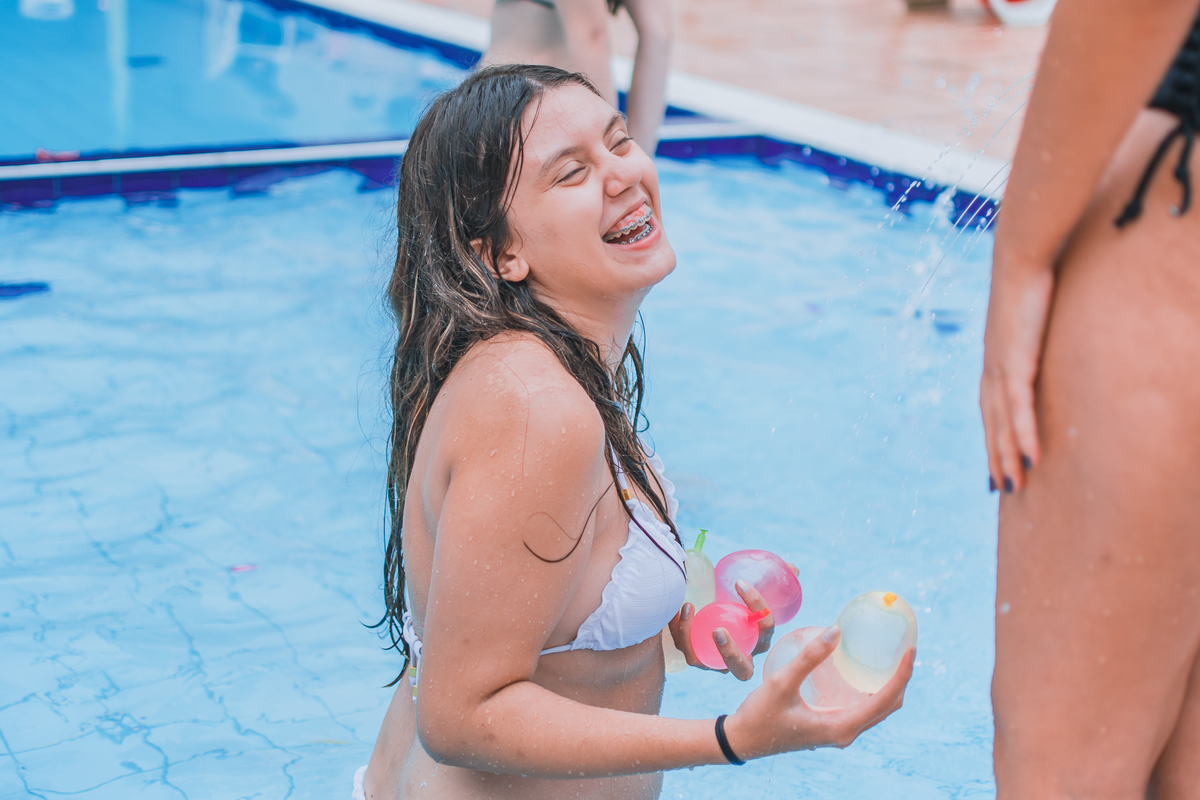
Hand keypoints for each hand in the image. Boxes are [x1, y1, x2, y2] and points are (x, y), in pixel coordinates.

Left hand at [666, 564, 797, 680]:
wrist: (715, 615)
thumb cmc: (742, 605)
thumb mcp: (755, 594)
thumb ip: (776, 580)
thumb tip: (793, 567)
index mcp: (760, 641)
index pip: (765, 630)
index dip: (758, 609)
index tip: (740, 583)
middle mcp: (740, 659)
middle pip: (740, 668)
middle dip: (730, 653)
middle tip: (718, 630)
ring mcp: (715, 663)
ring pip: (703, 662)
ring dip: (693, 639)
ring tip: (688, 608)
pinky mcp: (695, 658)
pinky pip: (685, 648)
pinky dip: (679, 629)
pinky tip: (677, 608)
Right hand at [722, 626, 913, 759]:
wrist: (743, 740)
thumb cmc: (760, 715)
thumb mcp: (781, 683)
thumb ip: (809, 657)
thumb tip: (836, 630)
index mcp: (841, 727)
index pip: (885, 700)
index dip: (902, 674)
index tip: (911, 649)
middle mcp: (846, 732)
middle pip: (888, 705)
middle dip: (900, 677)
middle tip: (904, 647)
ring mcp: (839, 731)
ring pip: (877, 708)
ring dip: (888, 683)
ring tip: (891, 655)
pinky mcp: (831, 726)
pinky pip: (862, 707)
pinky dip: (871, 689)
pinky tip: (863, 669)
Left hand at [980, 261, 1055, 492]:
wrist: (1018, 258)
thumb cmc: (1026, 281)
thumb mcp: (1026, 316)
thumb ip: (1029, 335)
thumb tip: (1037, 341)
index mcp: (992, 360)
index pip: (990, 408)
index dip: (992, 437)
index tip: (996, 462)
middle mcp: (991, 368)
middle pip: (992, 422)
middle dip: (996, 456)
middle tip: (1005, 487)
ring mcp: (1001, 366)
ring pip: (1003, 421)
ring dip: (1008, 454)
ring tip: (1016, 483)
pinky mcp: (1016, 360)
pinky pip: (1019, 405)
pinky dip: (1023, 432)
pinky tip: (1030, 454)